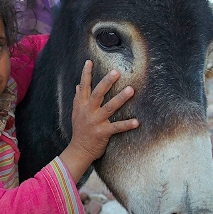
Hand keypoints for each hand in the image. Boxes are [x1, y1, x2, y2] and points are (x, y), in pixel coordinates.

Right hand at [59, 60, 137, 183]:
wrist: (79, 151)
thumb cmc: (79, 131)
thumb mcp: (76, 114)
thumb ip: (77, 99)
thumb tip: (77, 85)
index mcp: (82, 106)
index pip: (84, 87)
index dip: (86, 74)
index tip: (89, 62)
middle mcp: (88, 111)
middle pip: (98, 94)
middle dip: (106, 82)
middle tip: (116, 72)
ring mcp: (96, 122)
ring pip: (109, 108)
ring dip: (120, 98)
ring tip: (131, 90)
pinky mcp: (103, 133)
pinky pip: (117, 127)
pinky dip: (127, 125)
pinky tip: (137, 121)